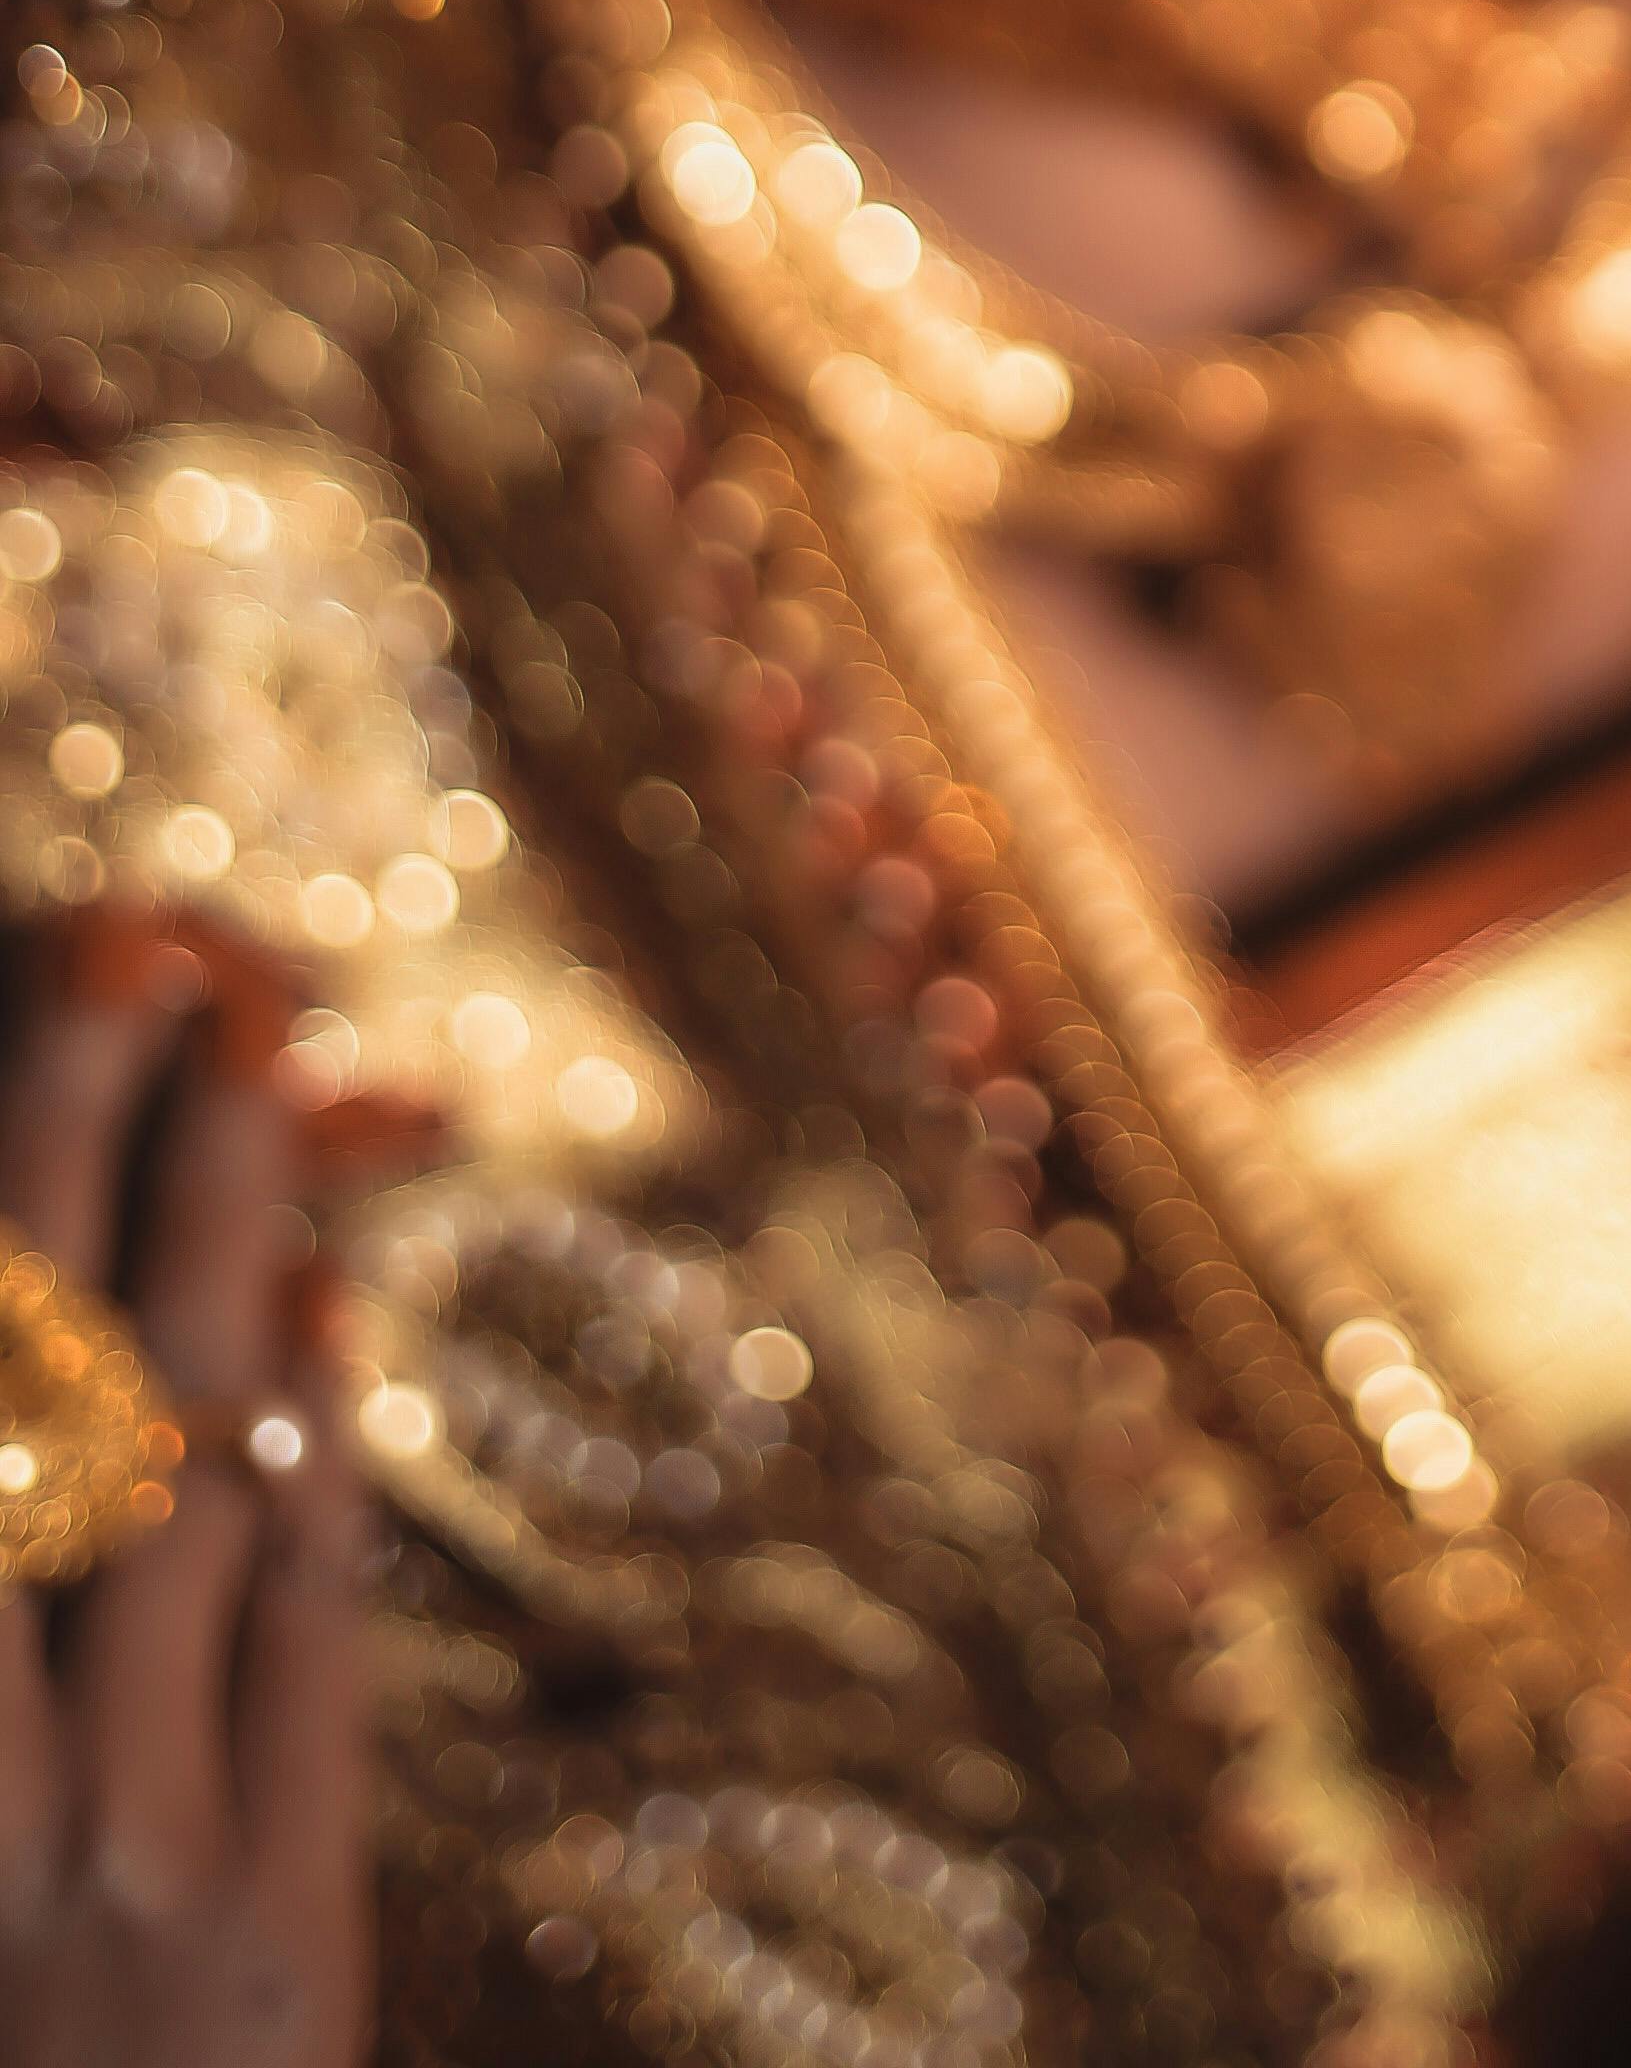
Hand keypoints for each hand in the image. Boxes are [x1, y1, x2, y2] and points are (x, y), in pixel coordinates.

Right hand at [0, 911, 374, 2067]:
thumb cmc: (14, 2046)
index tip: (18, 1012)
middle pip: (28, 1401)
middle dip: (74, 1155)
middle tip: (140, 951)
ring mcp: (113, 1874)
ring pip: (177, 1476)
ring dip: (218, 1245)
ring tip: (255, 1063)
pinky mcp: (260, 1937)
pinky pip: (289, 1629)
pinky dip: (303, 1445)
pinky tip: (320, 1308)